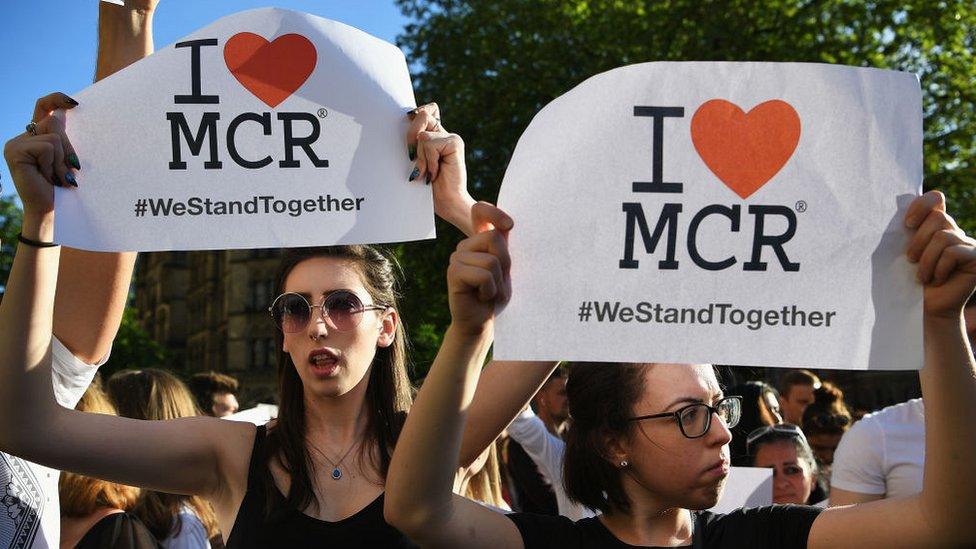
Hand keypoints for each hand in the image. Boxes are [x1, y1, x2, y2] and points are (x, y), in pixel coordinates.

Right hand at [2, 93, 79, 219]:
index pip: (43, 107)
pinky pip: (47, 147)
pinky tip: (47, 177)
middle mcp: (24, 137)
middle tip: (69, 172)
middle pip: (53, 121)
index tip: (75, 103)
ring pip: (52, 135)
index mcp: (36, 137)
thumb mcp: (67, 160)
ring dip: (62, 159)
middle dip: (68, 147)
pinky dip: (53, 163)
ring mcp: (16, 143)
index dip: (56, 99)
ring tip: (57, 177)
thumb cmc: (62, 188)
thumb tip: (67, 112)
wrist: (51, 211)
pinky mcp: (14, 150)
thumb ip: (64, 139)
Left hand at [407, 103, 475, 235]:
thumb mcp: (415, 160)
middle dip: (410, 138)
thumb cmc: (428, 187)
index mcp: (435, 134)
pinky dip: (428, 160)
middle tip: (414, 159)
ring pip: (422, 134)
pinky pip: (430, 143)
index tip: (411, 142)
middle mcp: (444, 133)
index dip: (414, 117)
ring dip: (420, 156)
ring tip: (427, 171)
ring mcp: (451, 137)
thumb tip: (408, 118)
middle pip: (421, 115)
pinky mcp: (455, 143)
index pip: (425, 110)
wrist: (447, 203)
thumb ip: (414, 141)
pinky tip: (435, 172)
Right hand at [447, 202, 513, 334]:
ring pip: (491, 260)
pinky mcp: (453, 271)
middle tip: (497, 282)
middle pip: (494, 238)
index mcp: (479, 241)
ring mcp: (457, 257)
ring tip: (488, 291)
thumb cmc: (495, 296)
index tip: (510, 226)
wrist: (481, 322)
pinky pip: (483, 275)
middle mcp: (466, 245)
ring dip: (497, 282)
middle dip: (504, 263)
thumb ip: (503, 246)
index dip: (493, 212)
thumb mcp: (505, 269)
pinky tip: (481, 296)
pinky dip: (489, 289)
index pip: (480, 211)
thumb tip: (507, 224)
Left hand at [905, 191, 975, 316]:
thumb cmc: (909, 282)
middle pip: (938, 217)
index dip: (921, 205)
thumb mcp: (903, 253)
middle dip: (919, 240)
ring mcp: (967, 244)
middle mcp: (954, 231)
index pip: (935, 199)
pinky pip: (953, 253)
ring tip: (922, 276)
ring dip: (927, 259)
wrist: (926, 309)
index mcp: (935, 226)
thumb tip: (893, 212)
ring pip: (943, 236)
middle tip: (910, 259)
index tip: (906, 224)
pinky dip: (939, 268)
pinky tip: (937, 280)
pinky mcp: (975, 258)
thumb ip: (905, 233)